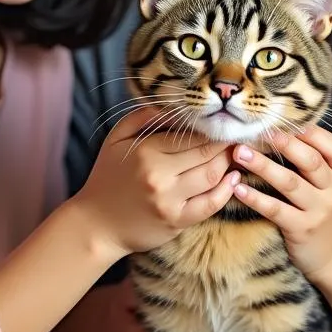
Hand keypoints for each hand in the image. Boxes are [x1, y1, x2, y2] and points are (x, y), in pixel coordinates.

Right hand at [73, 108, 238, 260]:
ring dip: (229, 163)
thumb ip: (143, 116)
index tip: (222, 122)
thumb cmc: (107, 177)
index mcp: (145, 151)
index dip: (211, 128)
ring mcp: (170, 201)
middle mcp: (159, 176)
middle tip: (236, 135)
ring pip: (212, 175)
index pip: (189, 134)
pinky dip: (227, 190)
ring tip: (236, 153)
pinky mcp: (177, 221)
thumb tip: (174, 105)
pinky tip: (233, 178)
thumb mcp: (117, 139)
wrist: (96, 226)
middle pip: (205, 153)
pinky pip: (211, 204)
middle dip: (224, 143)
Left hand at [232, 125, 331, 284]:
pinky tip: (238, 188)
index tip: (284, 119)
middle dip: (283, 143)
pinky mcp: (302, 229)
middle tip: (258, 129)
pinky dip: (256, 198)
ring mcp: (319, 210)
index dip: (311, 132)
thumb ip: (315, 161)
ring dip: (263, 165)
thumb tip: (285, 128)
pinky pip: (276, 210)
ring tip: (239, 152)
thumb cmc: (327, 213)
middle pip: (310, 160)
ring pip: (290, 183)